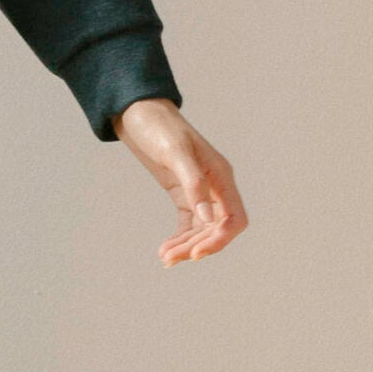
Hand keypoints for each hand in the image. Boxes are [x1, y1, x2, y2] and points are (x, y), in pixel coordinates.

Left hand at [110, 97, 246, 264]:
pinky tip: (165, 249)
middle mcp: (215, 186)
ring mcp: (200, 191)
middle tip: (169, 258)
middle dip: (196, 246)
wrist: (138, 113)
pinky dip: (179, 238)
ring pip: (202, 229)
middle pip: (217, 229)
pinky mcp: (183, 193)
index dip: (219, 240)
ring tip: (164, 257)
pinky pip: (188, 223)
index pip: (234, 218)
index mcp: (222, 176)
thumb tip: (207, 217)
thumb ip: (193, 183)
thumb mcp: (176, 153)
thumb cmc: (159, 127)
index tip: (195, 253)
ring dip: (186, 245)